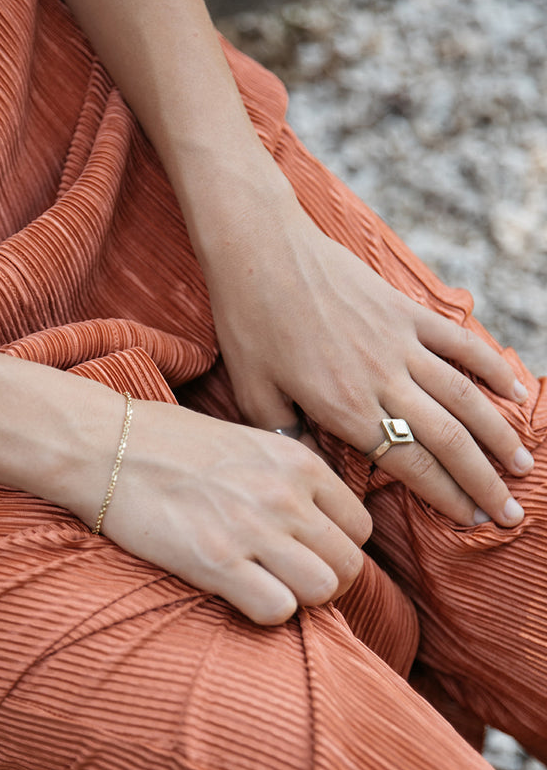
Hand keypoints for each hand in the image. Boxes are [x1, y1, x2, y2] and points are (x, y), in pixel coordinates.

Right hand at [97, 398, 370, 624]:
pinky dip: (266, 612)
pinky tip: (240, 596)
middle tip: (288, 582)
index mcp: (298, 462)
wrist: (106, 444)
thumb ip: (285, 476)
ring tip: (267, 590)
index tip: (306, 553)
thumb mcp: (245, 442)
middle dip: (325, 582)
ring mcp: (253, 529)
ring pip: (324, 590)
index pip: (359, 526)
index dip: (336, 548)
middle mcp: (285, 495)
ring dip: (301, 600)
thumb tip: (310, 516)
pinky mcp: (216, 561)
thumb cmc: (168, 444)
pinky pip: (278, 610)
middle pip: (349, 564)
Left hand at [200, 161, 531, 528]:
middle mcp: (382, 380)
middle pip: (449, 439)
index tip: (472, 520)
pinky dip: (490, 367)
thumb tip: (316, 471)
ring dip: (498, 434)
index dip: (447, 496)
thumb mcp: (255, 394)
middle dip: (484, 480)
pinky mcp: (405, 310)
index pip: (411, 465)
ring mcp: (399, 342)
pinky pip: (459, 343)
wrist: (259, 249)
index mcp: (345, 409)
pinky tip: (515, 391)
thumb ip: (291, 436)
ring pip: (464, 397)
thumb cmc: (249, 324)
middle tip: (510, 512)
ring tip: (523, 465)